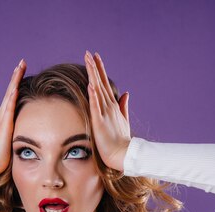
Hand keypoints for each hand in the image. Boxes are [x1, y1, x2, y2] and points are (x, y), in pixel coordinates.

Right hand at [0, 58, 25, 181]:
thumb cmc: (2, 156)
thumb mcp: (13, 139)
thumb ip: (19, 132)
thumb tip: (31, 132)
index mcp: (4, 117)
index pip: (12, 96)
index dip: (17, 82)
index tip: (22, 70)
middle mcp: (1, 114)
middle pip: (10, 90)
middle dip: (16, 76)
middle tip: (22, 62)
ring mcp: (1, 118)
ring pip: (9, 94)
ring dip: (14, 81)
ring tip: (19, 67)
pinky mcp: (4, 125)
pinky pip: (8, 108)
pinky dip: (12, 96)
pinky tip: (15, 87)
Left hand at [84, 50, 130, 170]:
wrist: (123, 155)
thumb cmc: (121, 141)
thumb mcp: (123, 121)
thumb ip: (123, 106)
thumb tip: (125, 93)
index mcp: (112, 106)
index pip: (104, 84)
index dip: (100, 70)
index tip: (95, 57)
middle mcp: (109, 106)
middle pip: (100, 83)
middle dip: (95, 67)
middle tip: (89, 53)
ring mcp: (105, 113)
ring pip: (98, 90)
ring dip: (93, 76)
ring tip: (89, 62)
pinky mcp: (100, 122)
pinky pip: (96, 107)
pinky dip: (94, 96)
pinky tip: (91, 86)